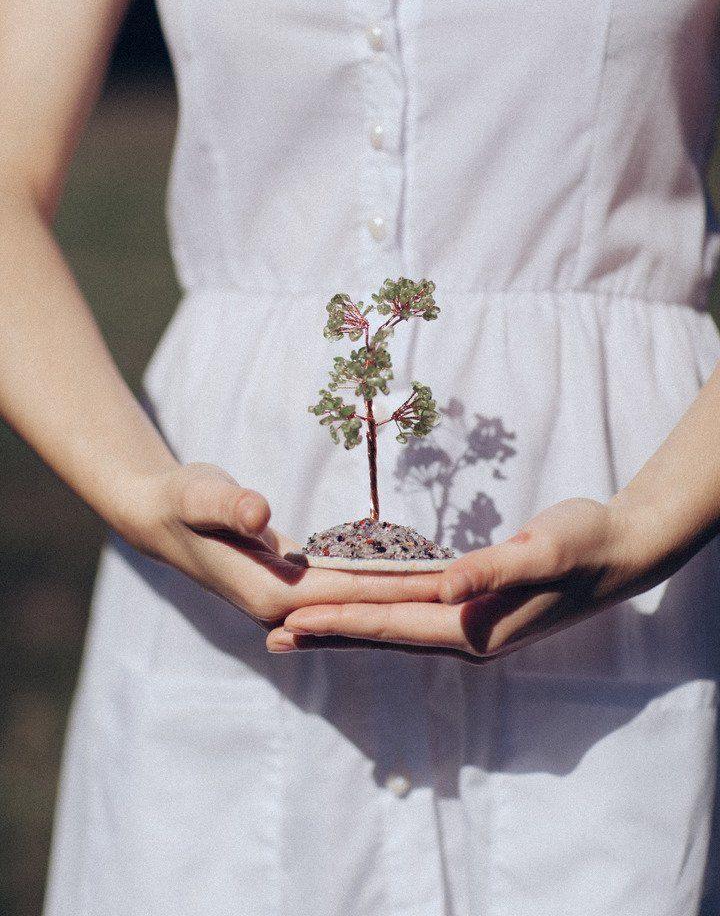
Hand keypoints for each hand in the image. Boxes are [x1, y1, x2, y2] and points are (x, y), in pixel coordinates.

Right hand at [122, 461, 443, 629]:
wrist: (158, 517)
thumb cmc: (180, 500)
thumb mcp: (199, 495)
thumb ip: (229, 506)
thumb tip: (259, 515)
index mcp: (270, 592)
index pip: (349, 593)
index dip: (397, 586)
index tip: (445, 581)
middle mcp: (283, 606)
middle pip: (363, 605)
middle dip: (417, 598)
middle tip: (475, 588)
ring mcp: (287, 601)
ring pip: (357, 602)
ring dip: (404, 595)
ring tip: (458, 586)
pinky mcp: (291, 587)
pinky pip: (345, 590)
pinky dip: (379, 585)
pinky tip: (412, 576)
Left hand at [267, 497, 690, 659]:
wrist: (621, 551)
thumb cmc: (584, 545)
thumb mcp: (544, 551)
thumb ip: (494, 571)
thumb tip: (446, 590)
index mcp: (476, 627)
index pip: (393, 623)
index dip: (341, 619)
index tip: (293, 619)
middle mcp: (467, 635)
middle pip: (382, 634)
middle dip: (327, 633)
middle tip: (273, 637)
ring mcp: (471, 624)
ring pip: (393, 626)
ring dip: (345, 626)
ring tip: (302, 628)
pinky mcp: (475, 606)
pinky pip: (413, 612)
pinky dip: (378, 610)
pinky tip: (362, 603)